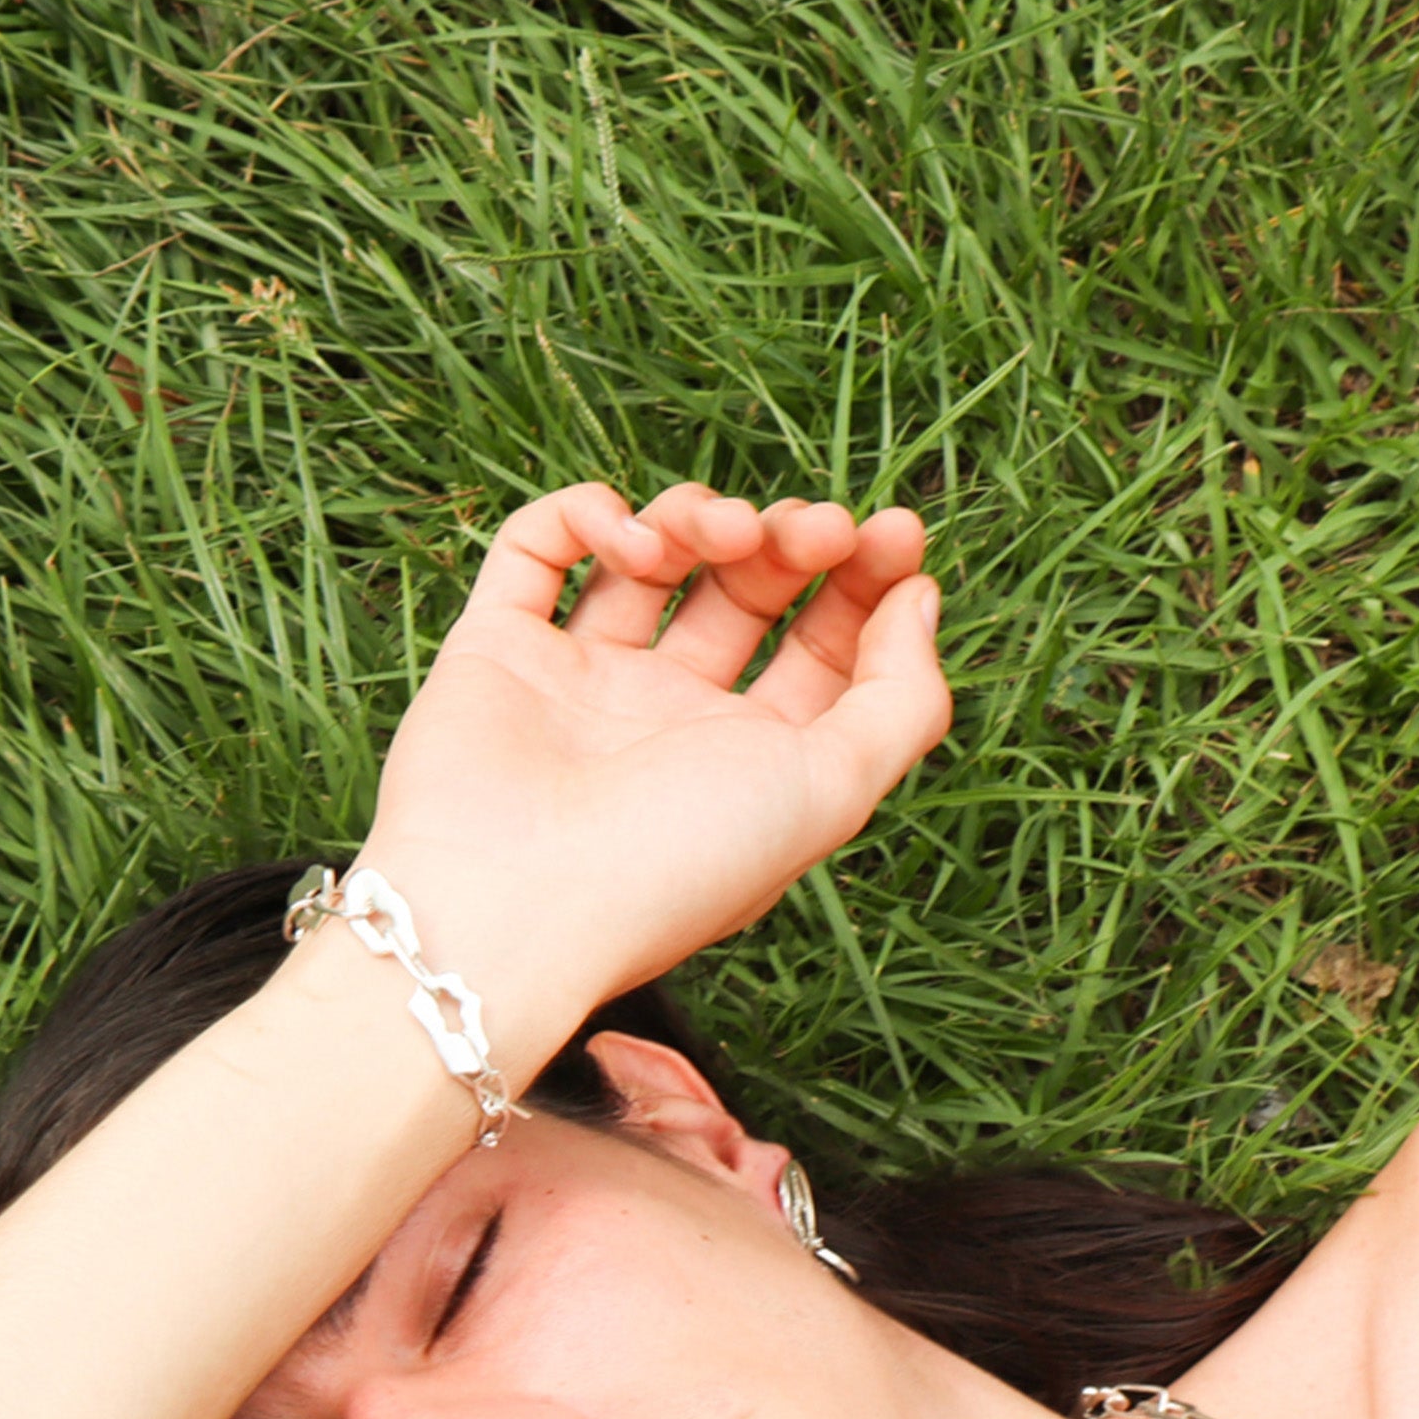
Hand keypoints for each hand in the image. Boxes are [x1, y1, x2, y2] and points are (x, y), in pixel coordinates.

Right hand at [351, 482, 948, 1025]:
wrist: (511, 905)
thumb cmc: (674, 864)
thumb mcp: (830, 792)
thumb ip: (902, 702)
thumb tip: (920, 598)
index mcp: (750, 764)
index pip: (823, 648)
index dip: (866, 582)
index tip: (895, 535)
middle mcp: (668, 721)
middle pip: (746, 591)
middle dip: (789, 539)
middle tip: (810, 528)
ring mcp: (581, 684)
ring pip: (652, 558)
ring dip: (699, 516)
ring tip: (712, 535)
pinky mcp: (498, 652)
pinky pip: (536, 549)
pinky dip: (583, 513)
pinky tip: (627, 536)